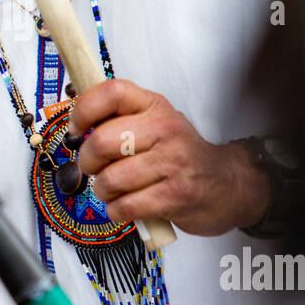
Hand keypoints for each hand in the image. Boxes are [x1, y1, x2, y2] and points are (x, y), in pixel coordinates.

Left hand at [68, 78, 270, 237]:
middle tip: (94, 168)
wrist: (228, 185)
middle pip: (101, 141)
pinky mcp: (175, 196)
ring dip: (102, 191)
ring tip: (114, 191)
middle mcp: (165, 129)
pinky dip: (117, 211)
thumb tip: (78, 121)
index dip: (84, 110)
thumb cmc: (181, 156)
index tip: (76, 129)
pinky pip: (125, 206)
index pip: (112, 92)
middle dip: (87, 162)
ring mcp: (172, 163)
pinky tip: (126, 206)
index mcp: (155, 106)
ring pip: (110, 179)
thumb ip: (122, 118)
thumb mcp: (157, 124)